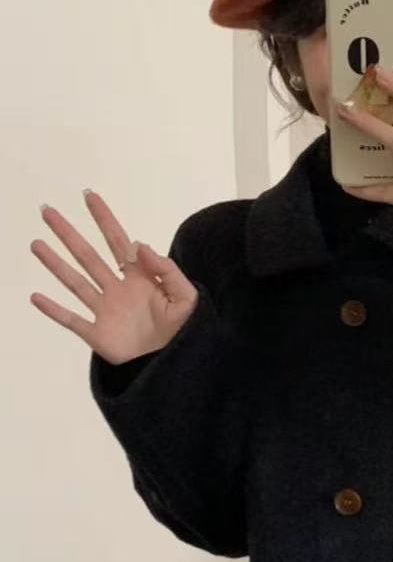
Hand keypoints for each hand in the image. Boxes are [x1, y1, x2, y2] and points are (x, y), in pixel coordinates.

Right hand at [30, 190, 198, 364]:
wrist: (177, 364)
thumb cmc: (185, 331)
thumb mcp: (186, 297)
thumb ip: (168, 271)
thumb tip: (142, 245)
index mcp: (140, 278)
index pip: (118, 242)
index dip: (104, 219)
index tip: (89, 196)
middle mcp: (118, 290)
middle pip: (89, 256)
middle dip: (69, 234)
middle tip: (48, 212)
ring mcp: (106, 311)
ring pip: (76, 282)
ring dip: (55, 264)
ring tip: (37, 244)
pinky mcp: (98, 334)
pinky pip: (71, 320)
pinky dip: (54, 310)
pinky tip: (36, 297)